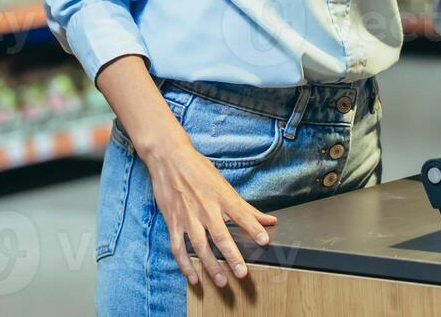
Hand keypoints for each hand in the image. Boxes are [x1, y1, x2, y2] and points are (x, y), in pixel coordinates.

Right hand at [141, 134, 278, 287]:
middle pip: (221, 235)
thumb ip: (247, 208)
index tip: (264, 241)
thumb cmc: (199, 170)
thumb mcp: (224, 185)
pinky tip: (193, 278)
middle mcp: (206, 208)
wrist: (169, 158)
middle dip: (232, 255)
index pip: (241, 214)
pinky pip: (178, 248)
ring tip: (222, 281)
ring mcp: (188, 217)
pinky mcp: (173, 222)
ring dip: (211, 266)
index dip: (253, 227)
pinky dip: (185, 265)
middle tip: (242, 273)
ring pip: (200, 246)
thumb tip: (271, 220)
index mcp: (221, 197)